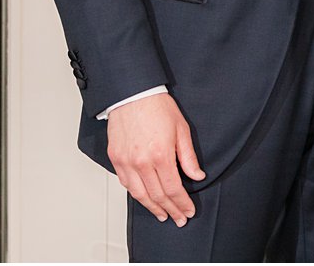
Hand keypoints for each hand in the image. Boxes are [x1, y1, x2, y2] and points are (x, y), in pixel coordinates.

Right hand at [106, 92, 205, 225]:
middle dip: (170, 210)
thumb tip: (197, 176)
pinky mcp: (116, 158)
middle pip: (157, 196)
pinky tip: (144, 198)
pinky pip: (126, 183)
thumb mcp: (182, 130)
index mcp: (160, 155)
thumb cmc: (157, 107)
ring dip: (152, 208)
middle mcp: (141, 162)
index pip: (173, 189)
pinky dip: (136, 194)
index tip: (188, 211)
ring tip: (162, 214)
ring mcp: (126, 162)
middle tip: (178, 219)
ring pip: (139, 194)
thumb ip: (188, 157)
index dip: (182, 204)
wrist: (133, 93)